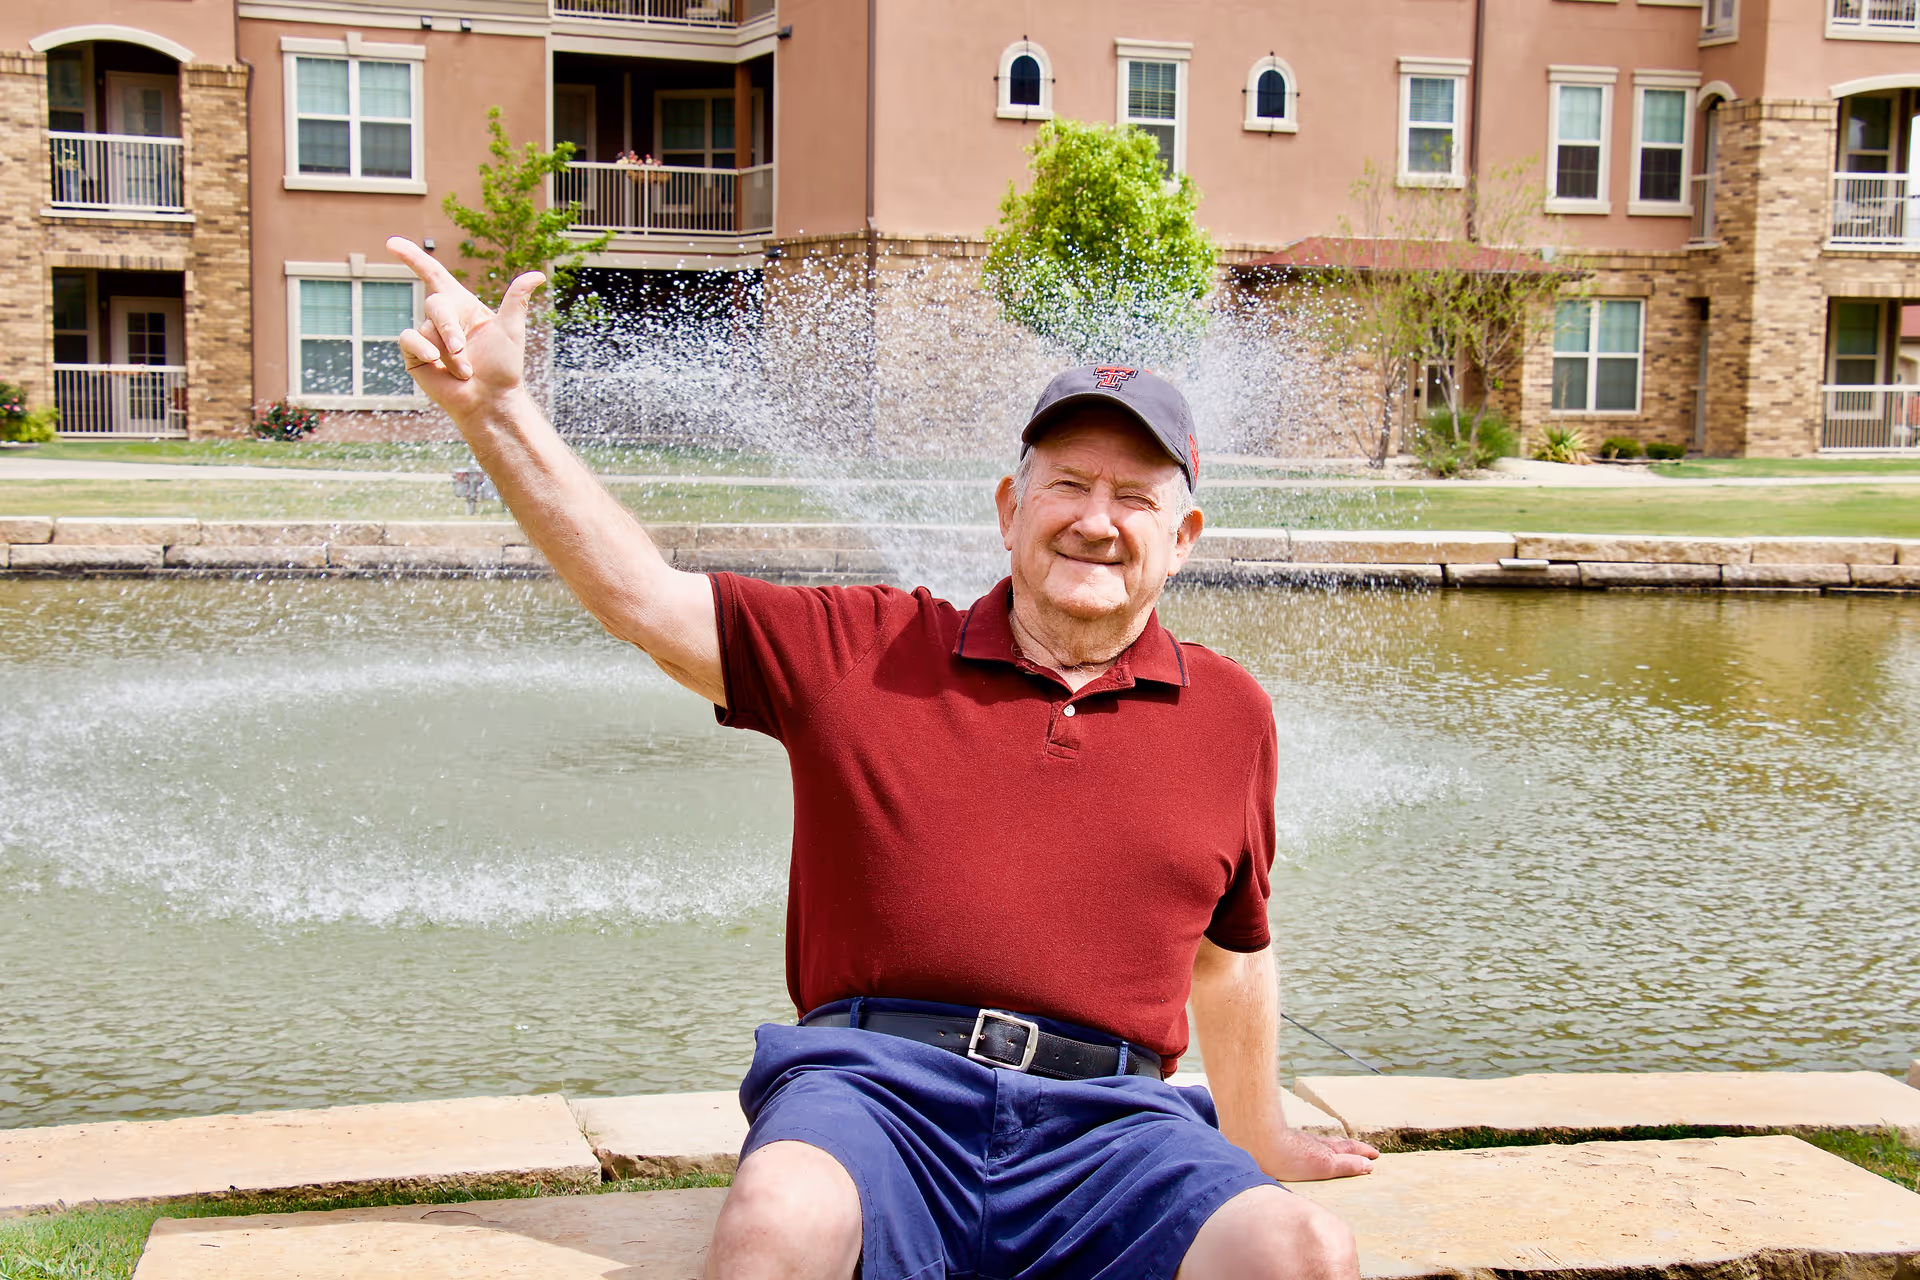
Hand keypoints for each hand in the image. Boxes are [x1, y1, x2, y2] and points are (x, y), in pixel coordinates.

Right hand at [386, 236, 544, 425]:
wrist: (490, 400)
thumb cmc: (503, 367)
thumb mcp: (511, 329)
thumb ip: (517, 298)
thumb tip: (538, 274)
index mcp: (462, 306)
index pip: (433, 274)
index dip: (413, 257)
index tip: (391, 243)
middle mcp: (442, 319)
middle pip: (435, 304)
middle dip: (450, 327)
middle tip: (463, 350)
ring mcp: (427, 337)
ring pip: (428, 328)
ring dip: (448, 351)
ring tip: (465, 371)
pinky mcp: (415, 355)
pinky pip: (409, 339)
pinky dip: (422, 347)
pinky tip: (434, 361)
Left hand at [1252, 1126, 1378, 1181]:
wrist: (1256, 1141)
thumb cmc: (1289, 1157)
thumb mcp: (1324, 1165)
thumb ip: (1346, 1165)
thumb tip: (1369, 1165)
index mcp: (1325, 1151)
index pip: (1349, 1149)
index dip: (1363, 1152)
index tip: (1375, 1155)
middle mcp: (1314, 1144)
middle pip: (1337, 1144)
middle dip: (1352, 1148)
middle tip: (1364, 1150)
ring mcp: (1299, 1143)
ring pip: (1321, 1143)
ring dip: (1334, 1146)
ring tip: (1339, 1148)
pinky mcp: (1284, 1144)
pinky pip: (1305, 1145)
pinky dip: (1314, 1147)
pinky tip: (1306, 1149)